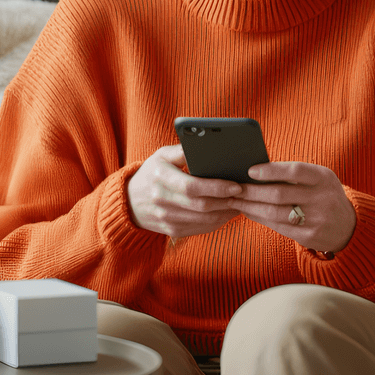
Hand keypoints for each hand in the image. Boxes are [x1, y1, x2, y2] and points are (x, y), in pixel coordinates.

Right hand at [127, 145, 242, 238]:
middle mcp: (161, 200)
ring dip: (226, 212)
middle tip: (244, 194)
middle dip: (226, 201)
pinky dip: (217, 222)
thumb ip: (183, 150)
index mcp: (160, 177)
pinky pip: (200, 229)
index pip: (191, 186)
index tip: (236, 185)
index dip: (216, 187)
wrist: (130, 202)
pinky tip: (227, 212)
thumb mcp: (162, 155)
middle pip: (201, 205)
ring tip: (240, 202)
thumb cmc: (152, 173)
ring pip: (203, 220)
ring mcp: (166, 218)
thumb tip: (207, 144)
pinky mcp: (172, 231)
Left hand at [232, 162, 356, 254]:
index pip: (295, 170)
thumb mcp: (319, 179)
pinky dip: (260, 218)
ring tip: (236, 200)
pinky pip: (278, 226)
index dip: (271, 170)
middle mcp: (322, 198)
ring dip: (251, 206)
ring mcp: (316, 220)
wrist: (350, 227)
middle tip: (235, 188)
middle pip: (280, 194)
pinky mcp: (309, 237)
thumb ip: (294, 174)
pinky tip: (249, 211)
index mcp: (323, 178)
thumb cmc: (325, 195)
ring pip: (275, 213)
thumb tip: (257, 170)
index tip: (250, 171)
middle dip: (253, 191)